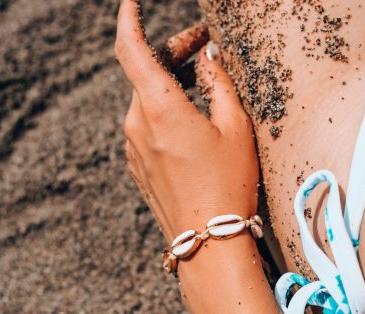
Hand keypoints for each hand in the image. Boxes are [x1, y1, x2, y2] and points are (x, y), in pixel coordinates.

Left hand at [115, 0, 258, 242]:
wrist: (208, 239)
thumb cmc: (227, 183)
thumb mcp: (234, 127)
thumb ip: (220, 84)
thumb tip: (210, 58)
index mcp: (159, 108)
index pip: (131, 49)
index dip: (129, 21)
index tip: (132, 4)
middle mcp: (137, 125)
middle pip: (145, 74)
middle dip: (173, 56)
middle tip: (204, 51)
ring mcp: (133, 148)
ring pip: (146, 101)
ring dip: (169, 86)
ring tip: (201, 85)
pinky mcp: (138, 165)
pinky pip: (145, 127)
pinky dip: (162, 112)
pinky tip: (187, 121)